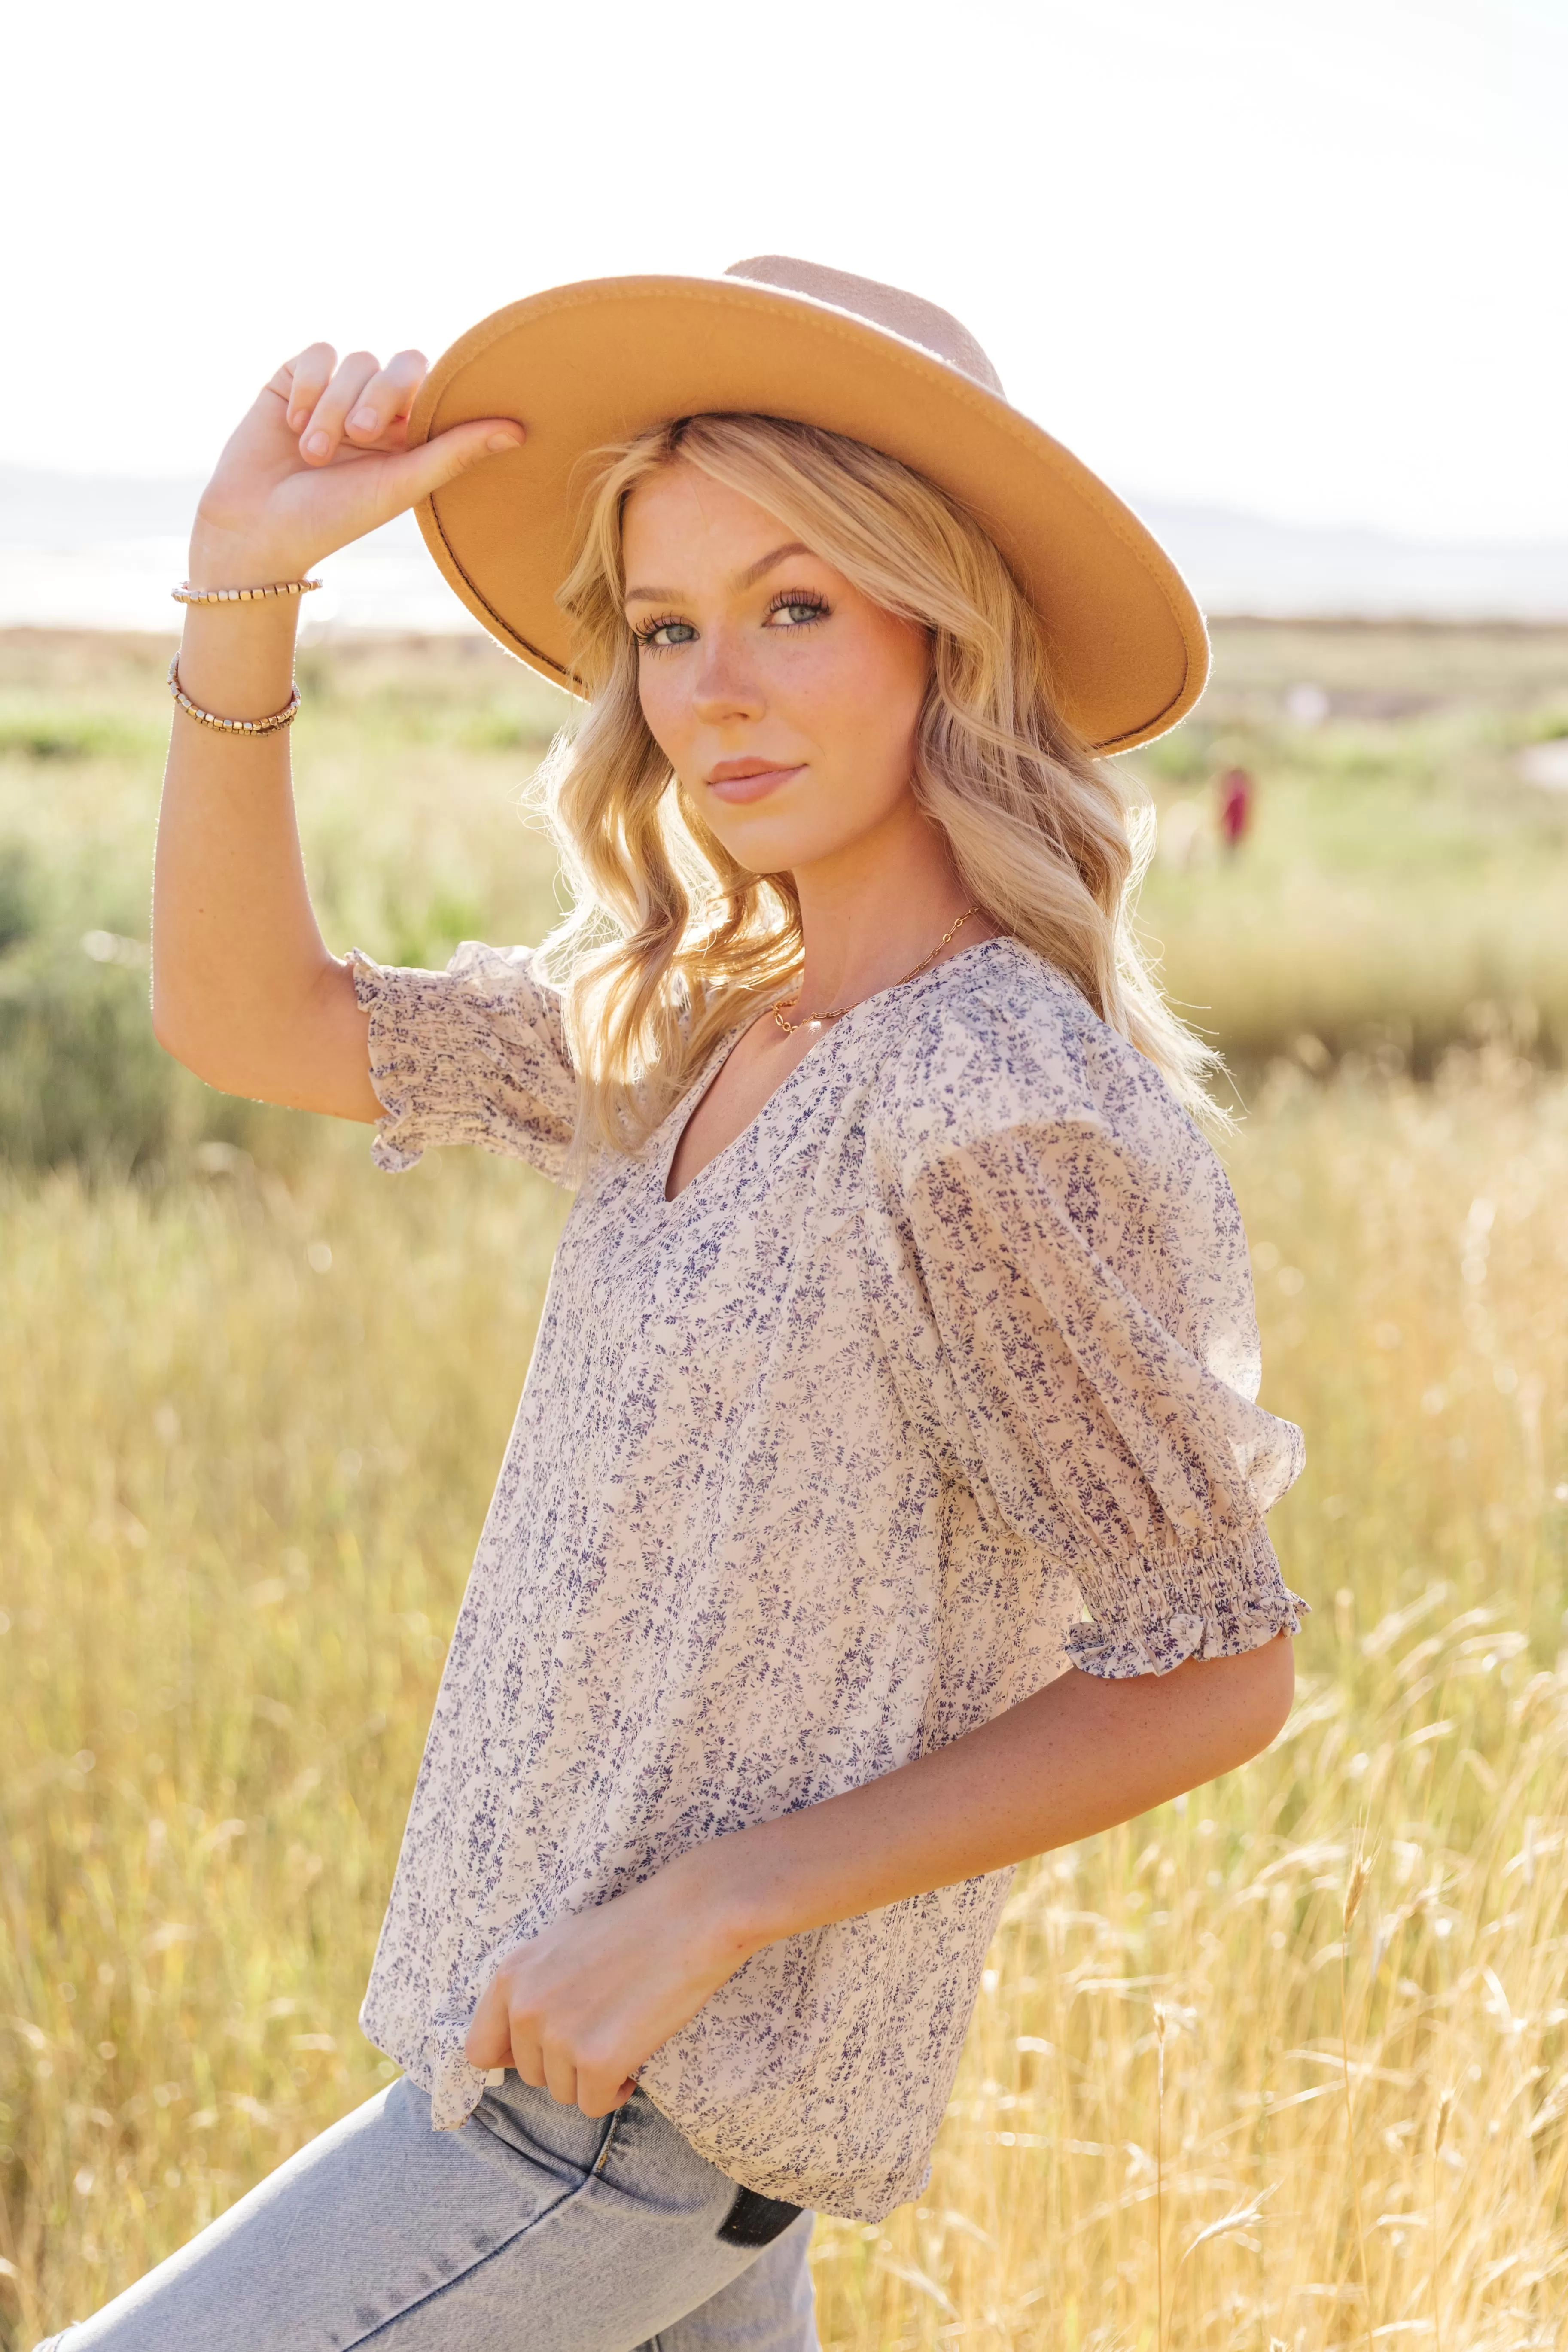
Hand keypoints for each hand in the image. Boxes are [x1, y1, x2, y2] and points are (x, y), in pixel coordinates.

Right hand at [187, 343, 523, 587]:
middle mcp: (376, 408)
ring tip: (314, 453)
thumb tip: (519, 430)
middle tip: (361, 436)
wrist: (257, 527)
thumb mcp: (400, 485)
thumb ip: (455, 452)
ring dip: (335, 406)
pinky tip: (293, 425)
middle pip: (400, 364)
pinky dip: (309, 387)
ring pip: (356, 360)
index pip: (433, 386)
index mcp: (409, 434)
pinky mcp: (295, 379)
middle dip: (380, 396)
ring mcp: (336, 390)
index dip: (418, 397)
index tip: (398, 434)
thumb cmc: (333, 517)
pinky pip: (317, 353)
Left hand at [463, 1848, 759, 2118]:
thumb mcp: (560, 1946)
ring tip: (622, 2036)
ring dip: (591, 2078)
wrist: (690, 1918)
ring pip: (563, 2093)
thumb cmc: (632, 1928)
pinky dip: (616, 2092)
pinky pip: (595, 2104)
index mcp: (510, 1976)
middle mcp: (525, 2007)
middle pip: (529, 2075)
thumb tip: (508, 2046)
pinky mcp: (597, 2060)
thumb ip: (528, 1990)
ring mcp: (559, 2035)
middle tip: (603, 2029)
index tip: (546, 2051)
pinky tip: (634, 2061)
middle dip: (564, 2064)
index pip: (479, 2050)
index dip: (513, 2058)